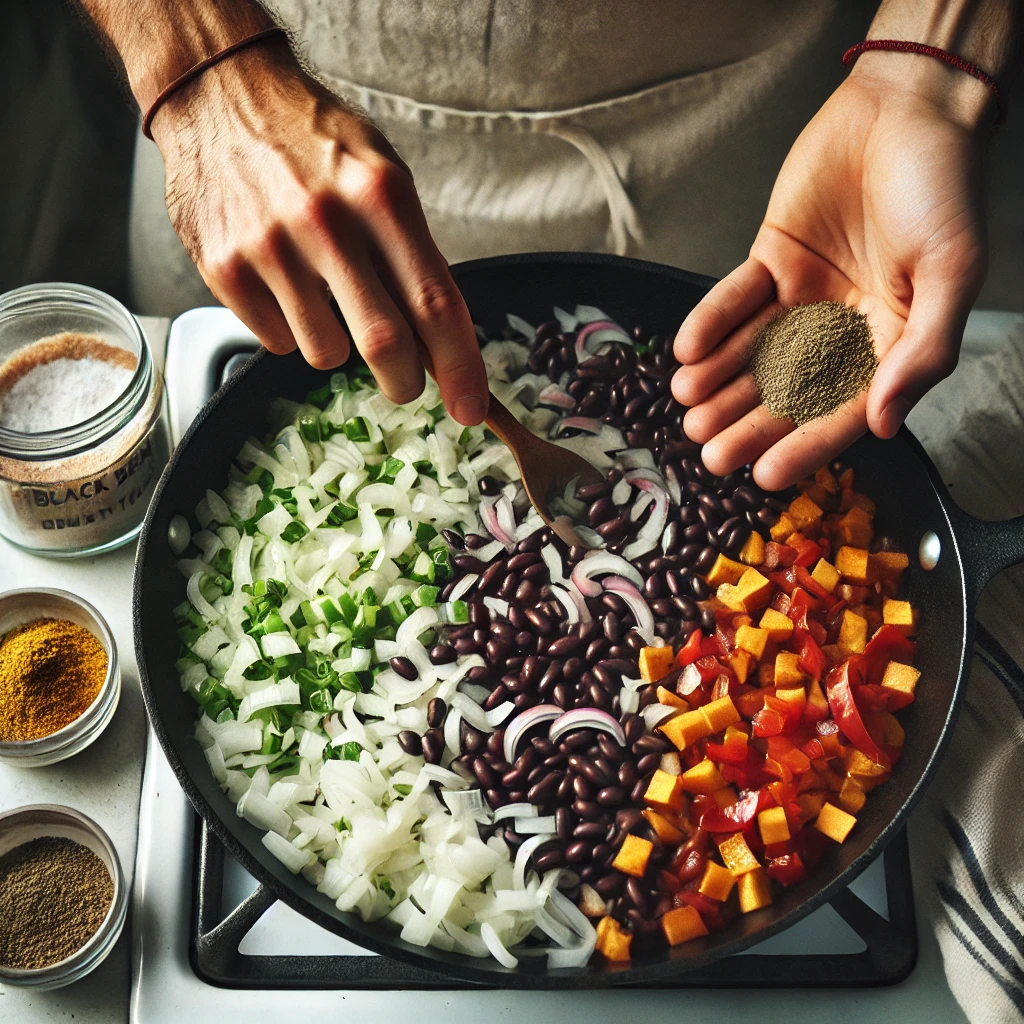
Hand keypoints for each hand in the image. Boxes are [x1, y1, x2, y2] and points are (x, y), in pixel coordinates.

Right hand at [153, 42, 487, 423]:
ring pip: (326, 353)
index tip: (472, 408)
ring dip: (337, 345)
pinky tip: (282, 285)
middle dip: (404, 381)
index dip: (459, 367)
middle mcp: (326, 223)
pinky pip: (275, 341)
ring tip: (325, 297)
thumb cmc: (314, 141)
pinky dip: (289, 329)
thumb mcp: (382, 176)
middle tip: (404, 382)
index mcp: (381, 197)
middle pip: (385, 343)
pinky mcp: (223, 268)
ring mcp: (270, 247)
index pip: (435, 303)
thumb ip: (413, 255)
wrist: (220, 95)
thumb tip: (441, 341)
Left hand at [671, 56, 989, 489]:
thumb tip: (883, 425)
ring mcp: (804, 292)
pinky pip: (735, 298)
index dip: (804, 444)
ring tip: (688, 411)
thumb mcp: (950, 272)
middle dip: (747, 423)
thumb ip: (922, 352)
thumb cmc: (942, 187)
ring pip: (755, 350)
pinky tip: (686, 353)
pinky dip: (710, 324)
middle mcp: (843, 324)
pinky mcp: (772, 257)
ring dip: (720, 382)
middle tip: (707, 453)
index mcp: (890, 338)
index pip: (841, 407)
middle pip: (788, 388)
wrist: (907, 106)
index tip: (765, 476)